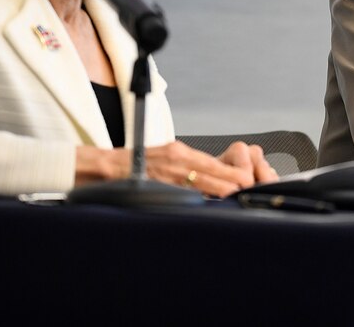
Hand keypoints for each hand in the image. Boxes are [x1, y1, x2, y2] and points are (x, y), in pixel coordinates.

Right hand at [76, 140, 278, 197]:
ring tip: (235, 194)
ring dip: (217, 188)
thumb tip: (207, 183)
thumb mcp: (164, 160)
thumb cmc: (135, 165)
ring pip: (197, 179)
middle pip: (210, 168)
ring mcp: (165, 169)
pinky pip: (177, 190)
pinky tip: (204, 202)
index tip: (247, 179)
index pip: (211, 162)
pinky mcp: (154, 181)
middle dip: (230, 178)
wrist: (105, 167)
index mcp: (179, 152)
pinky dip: (192, 196)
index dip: (230, 171)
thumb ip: (185, 170)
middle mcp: (175, 157)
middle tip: (249, 186)